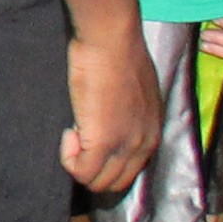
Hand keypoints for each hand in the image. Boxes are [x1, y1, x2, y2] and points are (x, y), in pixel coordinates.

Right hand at [61, 26, 161, 193]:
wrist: (111, 39)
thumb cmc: (118, 51)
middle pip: (115, 182)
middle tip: (78, 135)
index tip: (89, 135)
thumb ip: (129, 110)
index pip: (131, 169)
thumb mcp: (135, 88)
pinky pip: (81, 171)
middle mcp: (145, 144)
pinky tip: (69, 131)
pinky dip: (69, 158)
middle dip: (91, 166)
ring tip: (73, 131)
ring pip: (98, 182)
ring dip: (79, 162)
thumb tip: (111, 115)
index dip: (105, 159)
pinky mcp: (104, 142)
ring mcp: (126, 146)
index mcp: (153, 131)